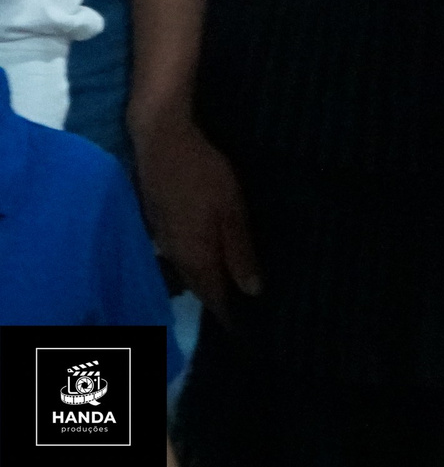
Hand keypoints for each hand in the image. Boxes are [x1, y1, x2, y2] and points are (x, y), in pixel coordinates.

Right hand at [131, 109, 260, 319]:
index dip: (229, 315)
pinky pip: (182, 254)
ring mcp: (164, 239)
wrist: (161, 141)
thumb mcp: (232, 211)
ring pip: (188, 271)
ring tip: (233, 288)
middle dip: (220, 302)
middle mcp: (175, 255)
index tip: (247, 332)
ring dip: (208, 282)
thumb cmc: (203, 175)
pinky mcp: (160, 224)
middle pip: (199, 287)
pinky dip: (199, 262)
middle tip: (247, 313)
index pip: (213, 297)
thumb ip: (240, 251)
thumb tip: (252, 291)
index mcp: (195, 256)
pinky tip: (213, 257)